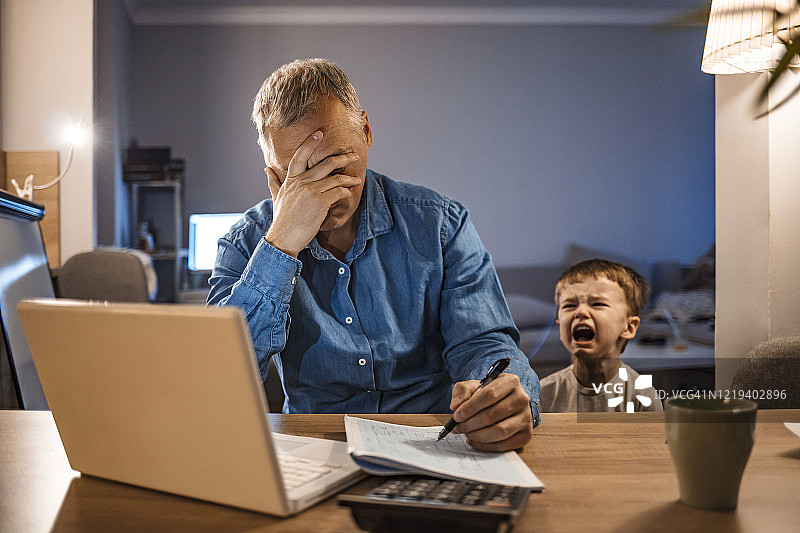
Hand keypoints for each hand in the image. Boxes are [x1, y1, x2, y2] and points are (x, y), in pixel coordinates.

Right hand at [264, 131, 360, 256]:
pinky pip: (338, 192)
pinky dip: (346, 192)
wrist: (284, 237)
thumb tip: (266, 169)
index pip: (300, 156)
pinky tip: (349, 194)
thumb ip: (274, 181)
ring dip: (349, 178)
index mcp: (291, 180)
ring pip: (336, 178)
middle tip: (353, 156)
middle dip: (343, 158)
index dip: (309, 143)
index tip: (320, 133)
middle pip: (326, 164)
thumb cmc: (282, 219)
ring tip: (357, 179)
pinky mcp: (321, 203)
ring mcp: (311, 191)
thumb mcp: (276, 197)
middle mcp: (301, 182)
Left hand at [449, 373, 532, 451]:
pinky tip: (474, 441)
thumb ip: (462, 392)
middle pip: (493, 415)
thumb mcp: (473, 386)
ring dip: (477, 435)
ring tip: (466, 433)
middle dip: (470, 424)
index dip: (470, 407)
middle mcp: (522, 399)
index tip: (456, 415)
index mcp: (511, 382)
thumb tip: (456, 406)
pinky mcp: (526, 435)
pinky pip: (504, 445)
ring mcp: (526, 418)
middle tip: (457, 427)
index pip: (490, 395)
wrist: (503, 403)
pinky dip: (485, 446)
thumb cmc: (487, 394)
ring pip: (499, 432)